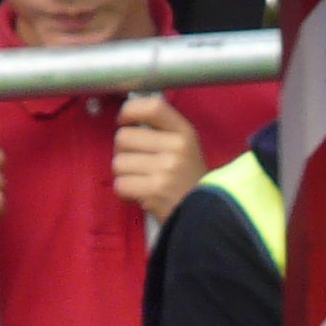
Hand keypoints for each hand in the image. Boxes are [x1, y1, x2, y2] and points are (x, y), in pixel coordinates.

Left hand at [111, 95, 205, 223]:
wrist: (206, 218)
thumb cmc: (189, 183)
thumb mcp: (186, 149)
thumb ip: (161, 132)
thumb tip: (127, 121)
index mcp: (184, 133)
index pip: (152, 107)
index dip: (130, 111)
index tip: (124, 121)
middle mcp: (176, 148)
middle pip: (124, 137)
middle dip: (123, 152)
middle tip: (137, 164)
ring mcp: (166, 170)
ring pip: (118, 163)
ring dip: (124, 176)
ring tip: (142, 182)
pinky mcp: (155, 191)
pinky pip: (121, 185)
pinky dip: (125, 193)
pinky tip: (140, 195)